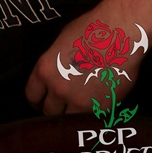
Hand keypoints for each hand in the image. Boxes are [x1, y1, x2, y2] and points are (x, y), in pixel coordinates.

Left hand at [25, 14, 142, 116]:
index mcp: (46, 70)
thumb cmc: (90, 30)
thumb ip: (54, 65)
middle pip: (49, 112)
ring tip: (78, 110)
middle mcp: (59, 89)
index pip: (32, 95)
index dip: (37, 100)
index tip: (41, 101)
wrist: (119, 35)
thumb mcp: (61, 43)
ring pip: (68, 122)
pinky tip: (94, 108)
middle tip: (61, 107)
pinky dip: (90, 118)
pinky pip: (90, 120)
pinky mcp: (101, 109)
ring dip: (71, 117)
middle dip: (54, 109)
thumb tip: (54, 76)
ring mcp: (80, 102)